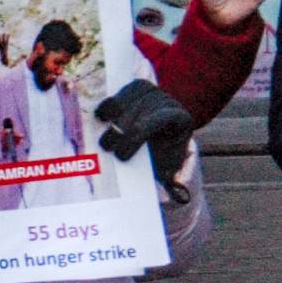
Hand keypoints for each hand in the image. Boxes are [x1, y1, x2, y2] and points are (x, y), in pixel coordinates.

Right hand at [93, 78, 197, 193]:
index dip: (137, 135)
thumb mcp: (167, 169)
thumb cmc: (162, 158)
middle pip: (141, 109)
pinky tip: (101, 116)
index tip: (121, 156)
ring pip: (132, 96)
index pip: (158, 120)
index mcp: (180, 120)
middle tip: (106, 149)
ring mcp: (154, 92)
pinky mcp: (139, 87)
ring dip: (114, 115)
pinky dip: (111, 103)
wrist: (161, 139)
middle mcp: (169, 101)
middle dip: (121, 129)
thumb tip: (178, 196)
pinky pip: (124, 89)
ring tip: (103, 135)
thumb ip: (170, 180)